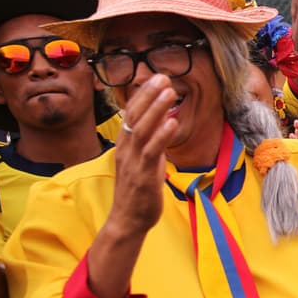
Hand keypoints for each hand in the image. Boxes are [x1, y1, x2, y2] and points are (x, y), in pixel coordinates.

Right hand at [111, 74, 177, 235]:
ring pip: (143, 129)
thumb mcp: (144, 163)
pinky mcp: (143, 175)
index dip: (144, 96)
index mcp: (125, 146)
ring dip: (156, 109)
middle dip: (149, 95)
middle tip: (162, 76)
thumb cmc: (137, 193)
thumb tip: (163, 129)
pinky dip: (162, 135)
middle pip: (135, 116)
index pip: (132, 114)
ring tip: (169, 91)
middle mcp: (126, 150)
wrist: (127, 221)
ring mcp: (133, 161)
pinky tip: (172, 122)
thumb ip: (151, 146)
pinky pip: (152, 151)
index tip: (156, 79)